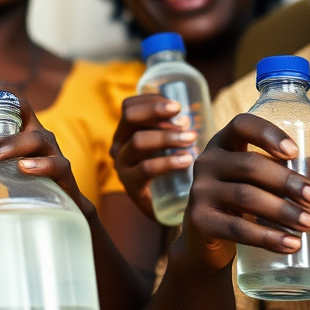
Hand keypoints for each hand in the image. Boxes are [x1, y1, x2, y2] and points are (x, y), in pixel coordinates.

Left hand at [0, 82, 94, 217]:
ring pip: (36, 137)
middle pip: (21, 106)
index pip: (3, 94)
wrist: (53, 205)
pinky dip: (39, 164)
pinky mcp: (62, 172)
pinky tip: (23, 168)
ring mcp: (52, 150)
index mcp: (19, 122)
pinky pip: (56, 164)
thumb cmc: (17, 176)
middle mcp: (36, 129)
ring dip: (11, 144)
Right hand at [109, 94, 198, 220]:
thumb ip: (176, 127)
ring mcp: (122, 166)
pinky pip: (147, 168)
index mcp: (126, 132)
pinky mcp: (131, 186)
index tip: (177, 106)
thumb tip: (189, 115)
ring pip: (138, 141)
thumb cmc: (172, 169)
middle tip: (184, 119)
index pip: (129, 106)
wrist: (168, 208)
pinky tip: (187, 159)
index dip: (152, 101)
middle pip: (130, 117)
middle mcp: (119, 146)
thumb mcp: (170, 143)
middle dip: (157, 112)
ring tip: (191, 139)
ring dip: (167, 136)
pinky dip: (169, 161)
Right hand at [184, 114, 309, 270]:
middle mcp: (207, 162)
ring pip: (245, 197)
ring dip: (282, 211)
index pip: (242, 125)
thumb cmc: (243, 202)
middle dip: (287, 182)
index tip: (295, 151)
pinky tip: (290, 244)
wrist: (207, 240)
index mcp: (225, 143)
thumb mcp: (265, 182)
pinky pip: (236, 228)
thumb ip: (301, 171)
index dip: (268, 134)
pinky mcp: (199, 221)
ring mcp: (199, 191)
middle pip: (249, 165)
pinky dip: (266, 237)